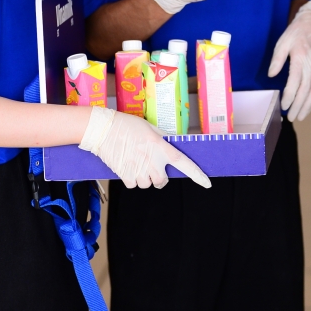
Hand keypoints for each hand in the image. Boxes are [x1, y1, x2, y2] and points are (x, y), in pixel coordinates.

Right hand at [79, 107, 210, 189]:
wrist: (103, 129)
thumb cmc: (127, 126)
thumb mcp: (150, 129)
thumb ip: (163, 141)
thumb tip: (173, 145)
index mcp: (161, 147)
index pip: (183, 163)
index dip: (196, 174)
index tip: (207, 183)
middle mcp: (152, 161)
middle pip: (162, 181)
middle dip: (158, 177)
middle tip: (150, 165)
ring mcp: (139, 170)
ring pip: (147, 184)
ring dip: (144, 177)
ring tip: (135, 162)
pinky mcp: (126, 176)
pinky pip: (133, 185)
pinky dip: (131, 178)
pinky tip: (127, 166)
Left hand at [268, 0, 310, 121]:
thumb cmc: (297, 32)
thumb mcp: (282, 42)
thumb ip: (277, 59)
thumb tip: (271, 75)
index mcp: (301, 58)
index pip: (295, 82)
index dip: (289, 96)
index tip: (283, 106)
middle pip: (306, 90)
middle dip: (298, 106)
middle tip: (291, 117)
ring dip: (309, 105)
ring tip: (301, 116)